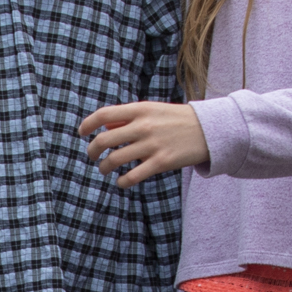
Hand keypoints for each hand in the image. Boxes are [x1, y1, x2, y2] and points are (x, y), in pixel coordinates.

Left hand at [78, 99, 209, 186]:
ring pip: (114, 160)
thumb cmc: (176, 120)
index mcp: (140, 110)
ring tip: (105, 169)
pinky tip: (122, 181)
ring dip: (104, 167)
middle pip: (104, 140)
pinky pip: (132, 176)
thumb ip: (130, 117)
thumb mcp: (153, 110)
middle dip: (92, 151)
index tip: (82, 133)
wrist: (208, 130)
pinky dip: (122, 182)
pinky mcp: (161, 163)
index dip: (88, 124)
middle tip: (92, 156)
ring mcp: (152, 145)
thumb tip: (105, 128)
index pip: (104, 115)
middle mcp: (143, 126)